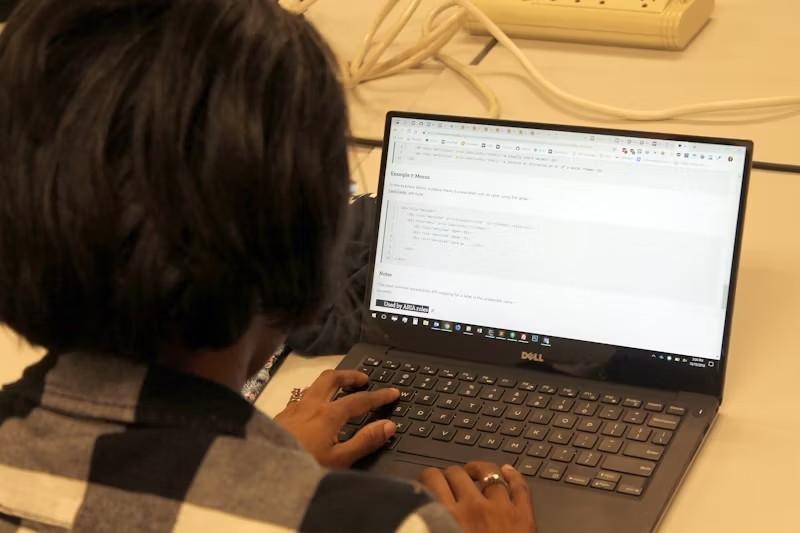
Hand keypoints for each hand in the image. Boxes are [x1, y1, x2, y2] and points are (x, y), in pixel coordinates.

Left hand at [274, 369, 399, 468]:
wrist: (263, 469)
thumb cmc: (304, 466)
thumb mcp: (340, 460)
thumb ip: (365, 441)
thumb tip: (389, 425)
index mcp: (329, 414)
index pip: (360, 400)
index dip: (379, 396)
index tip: (393, 392)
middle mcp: (311, 404)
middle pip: (332, 378)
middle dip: (350, 375)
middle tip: (364, 379)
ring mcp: (294, 408)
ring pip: (314, 384)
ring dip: (331, 382)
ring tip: (341, 388)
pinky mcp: (281, 416)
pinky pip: (301, 396)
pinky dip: (314, 394)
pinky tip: (314, 408)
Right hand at [419, 462, 536, 532]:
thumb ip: (429, 525)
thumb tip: (416, 519)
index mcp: (447, 516)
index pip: (431, 479)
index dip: (427, 476)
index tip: (426, 482)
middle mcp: (473, 505)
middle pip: (456, 472)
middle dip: (450, 474)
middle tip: (449, 483)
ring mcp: (501, 508)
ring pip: (489, 472)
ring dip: (478, 469)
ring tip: (474, 472)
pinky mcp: (524, 516)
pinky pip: (520, 487)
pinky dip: (513, 475)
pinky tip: (507, 470)